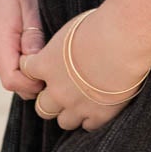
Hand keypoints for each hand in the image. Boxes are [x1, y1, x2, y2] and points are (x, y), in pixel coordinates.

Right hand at [0, 0, 48, 98]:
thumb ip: (33, 33)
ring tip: (55, 52)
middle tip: (62, 62)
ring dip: (35, 71)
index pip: (12, 81)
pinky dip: (30, 64)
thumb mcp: (33, 3)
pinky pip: (15, 66)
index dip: (35, 83)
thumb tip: (34, 61)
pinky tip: (46, 48)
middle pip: (15, 83)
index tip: (56, 69)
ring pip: (16, 76)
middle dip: (38, 80)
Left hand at [21, 7, 150, 132]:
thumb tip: (68, 46)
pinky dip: (92, 118)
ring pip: (63, 121)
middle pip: (42, 107)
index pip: (26, 72)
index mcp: (46, 64)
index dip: (35, 71)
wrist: (124, 39)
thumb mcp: (73, 29)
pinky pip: (88, 126)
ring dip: (70, 112)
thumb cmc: (101, 25)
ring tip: (83, 102)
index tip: (44, 68)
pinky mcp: (99, 114)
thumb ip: (64, 45)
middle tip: (65, 91)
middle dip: (51, 101)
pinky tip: (100, 106)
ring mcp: (77, 105)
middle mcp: (57, 89)